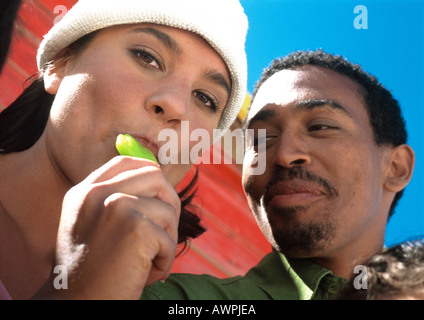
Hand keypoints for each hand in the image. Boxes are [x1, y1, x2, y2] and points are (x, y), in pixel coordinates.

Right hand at [35, 156, 179, 298]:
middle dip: (168, 204)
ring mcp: (117, 207)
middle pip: (156, 177)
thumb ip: (115, 199)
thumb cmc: (89, 270)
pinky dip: (165, 261)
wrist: (76, 305)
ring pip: (168, 209)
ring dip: (166, 239)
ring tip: (146, 260)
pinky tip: (145, 274)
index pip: (126, 162)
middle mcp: (98, 193)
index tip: (158, 195)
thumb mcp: (90, 224)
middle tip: (162, 232)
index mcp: (85, 191)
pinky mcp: (137, 228)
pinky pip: (170, 238)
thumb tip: (158, 181)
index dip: (150, 172)